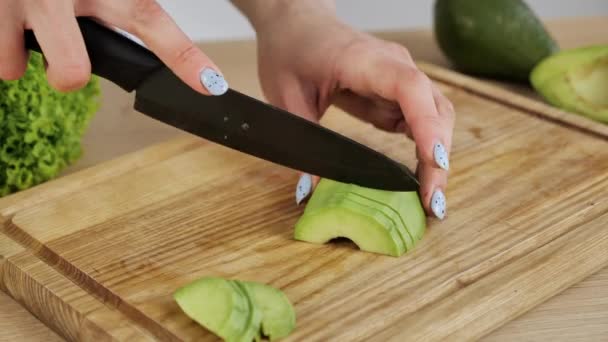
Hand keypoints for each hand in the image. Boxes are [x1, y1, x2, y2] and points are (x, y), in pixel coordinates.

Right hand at [1, 0, 227, 94]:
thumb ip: (125, 3)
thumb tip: (146, 22)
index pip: (150, 21)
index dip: (184, 58)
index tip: (211, 86)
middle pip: (71, 69)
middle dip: (68, 72)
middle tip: (63, 58)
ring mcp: (20, 2)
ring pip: (19, 65)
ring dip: (24, 51)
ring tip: (28, 20)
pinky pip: (1, 61)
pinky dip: (5, 46)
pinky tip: (10, 20)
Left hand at [253, 3, 454, 218]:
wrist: (296, 22)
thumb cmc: (290, 51)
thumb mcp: (287, 98)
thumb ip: (303, 141)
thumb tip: (310, 190)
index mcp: (365, 61)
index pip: (410, 89)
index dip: (426, 126)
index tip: (432, 163)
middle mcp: (394, 65)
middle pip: (434, 108)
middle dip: (438, 156)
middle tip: (431, 202)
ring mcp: (400, 76)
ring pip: (436, 115)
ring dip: (437, 155)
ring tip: (429, 197)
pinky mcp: (397, 90)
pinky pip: (422, 118)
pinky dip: (425, 147)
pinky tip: (419, 176)